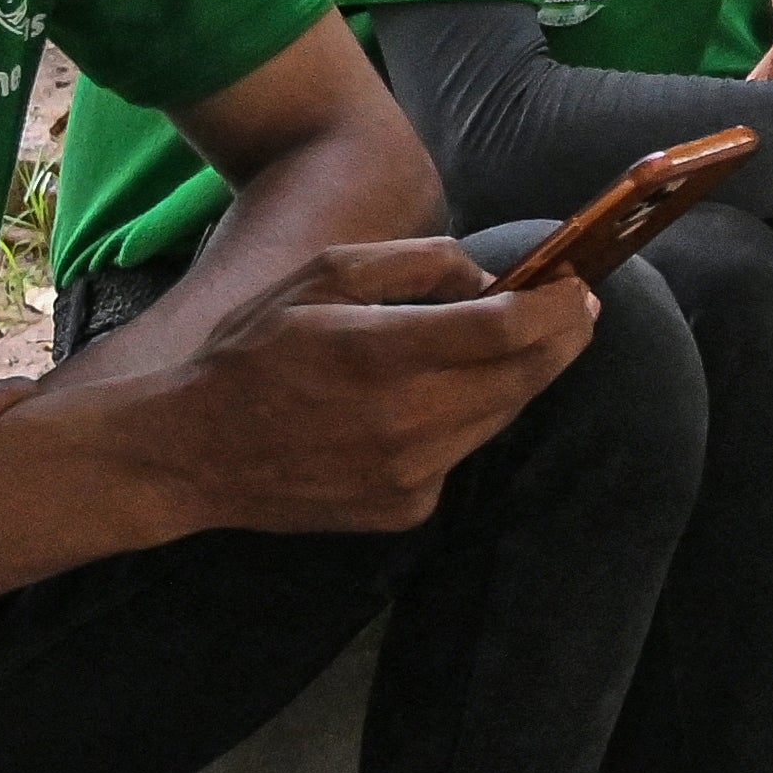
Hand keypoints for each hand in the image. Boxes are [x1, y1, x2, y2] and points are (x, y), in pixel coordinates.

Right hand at [162, 235, 598, 540]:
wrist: (193, 454)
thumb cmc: (254, 351)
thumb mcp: (322, 275)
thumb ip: (414, 264)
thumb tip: (487, 275)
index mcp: (383, 352)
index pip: (508, 328)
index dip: (559, 306)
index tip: (579, 285)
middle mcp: (406, 420)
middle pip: (524, 377)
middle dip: (562, 339)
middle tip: (577, 310)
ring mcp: (410, 473)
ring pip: (501, 417)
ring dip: (520, 378)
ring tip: (515, 345)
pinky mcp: (406, 508)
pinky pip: (462, 454)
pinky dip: (469, 421)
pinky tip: (441, 400)